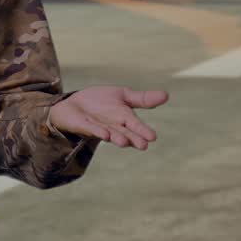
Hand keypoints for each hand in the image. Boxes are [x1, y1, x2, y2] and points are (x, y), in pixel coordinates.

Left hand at [49, 86, 168, 149]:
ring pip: (110, 134)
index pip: (135, 125)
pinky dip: (98, 132)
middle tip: (143, 145)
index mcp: (124, 119)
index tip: (152, 137)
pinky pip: (91, 129)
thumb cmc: (100, 102)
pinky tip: (105, 134)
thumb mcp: (123, 96)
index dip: (143, 131)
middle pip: (125, 133)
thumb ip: (142, 99)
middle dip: (133, 138)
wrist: (74, 104)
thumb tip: (167, 95)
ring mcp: (99, 128)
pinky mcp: (84, 126)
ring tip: (125, 142)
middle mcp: (113, 126)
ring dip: (117, 138)